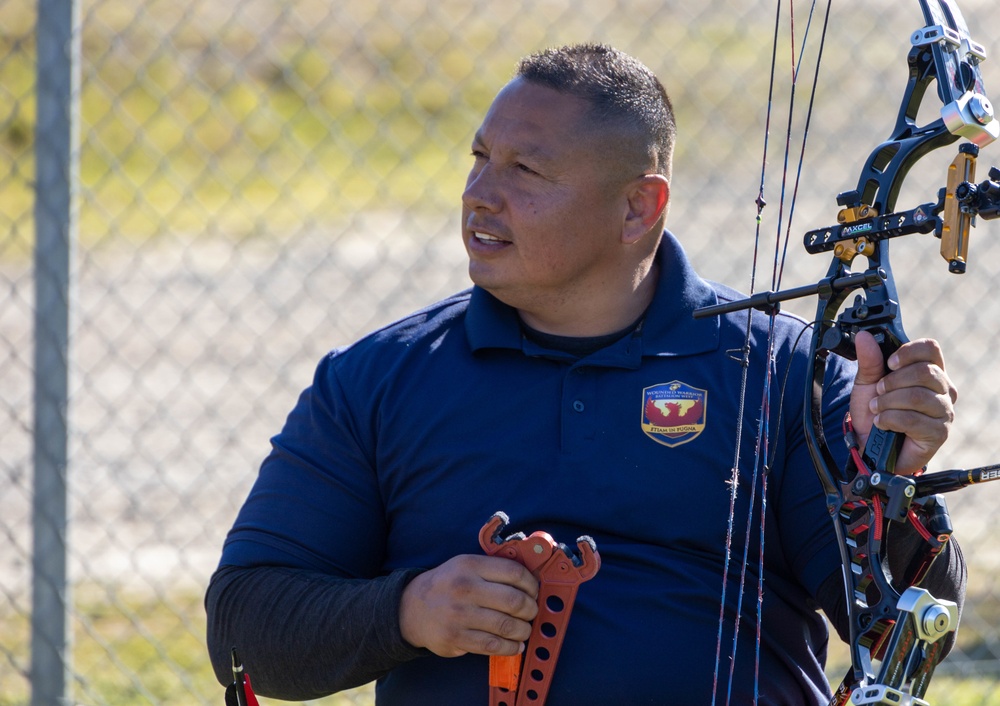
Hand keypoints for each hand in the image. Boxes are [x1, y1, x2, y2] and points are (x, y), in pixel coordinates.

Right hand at [399, 554, 538, 657]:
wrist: (412, 608)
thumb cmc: (447, 585)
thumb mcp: (465, 565)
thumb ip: (493, 570)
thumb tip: (531, 581)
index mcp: (470, 566)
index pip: (514, 572)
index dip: (532, 584)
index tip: (534, 592)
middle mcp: (465, 588)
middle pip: (514, 601)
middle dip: (531, 610)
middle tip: (532, 613)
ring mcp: (459, 615)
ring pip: (506, 626)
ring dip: (523, 631)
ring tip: (524, 630)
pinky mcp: (456, 638)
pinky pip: (493, 646)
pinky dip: (510, 647)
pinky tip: (515, 644)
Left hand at [849, 331, 957, 474]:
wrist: (870, 446)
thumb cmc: (874, 413)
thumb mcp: (867, 384)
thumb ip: (868, 361)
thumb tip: (863, 336)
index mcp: (930, 371)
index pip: (931, 348)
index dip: (908, 352)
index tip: (890, 363)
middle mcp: (944, 389)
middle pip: (925, 372)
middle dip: (892, 382)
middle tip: (878, 392)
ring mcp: (944, 411)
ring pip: (917, 396)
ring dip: (888, 402)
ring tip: (877, 409)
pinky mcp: (939, 433)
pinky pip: (913, 420)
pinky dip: (889, 419)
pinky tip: (882, 423)